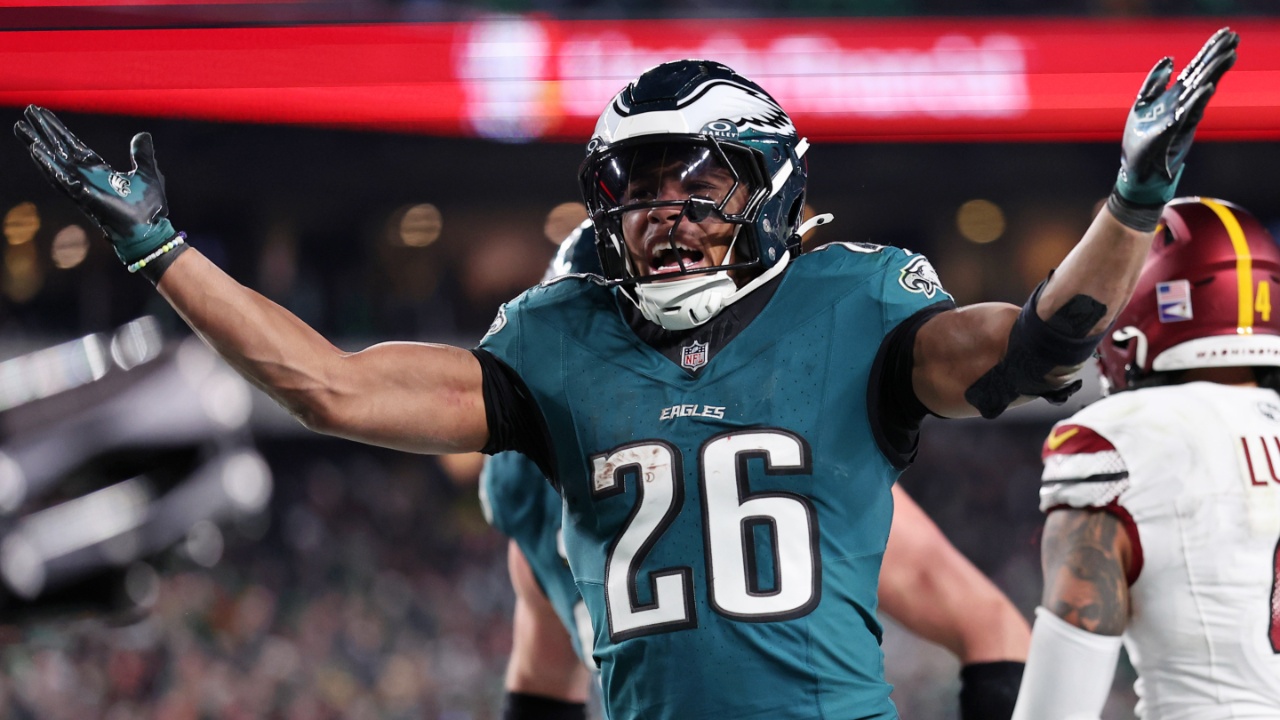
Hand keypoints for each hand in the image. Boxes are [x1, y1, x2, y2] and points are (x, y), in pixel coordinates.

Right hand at [14, 105, 178, 268]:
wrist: (151, 229)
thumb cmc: (149, 206)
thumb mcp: (147, 172)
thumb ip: (142, 153)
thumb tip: (142, 134)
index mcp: (99, 171)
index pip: (74, 146)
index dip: (59, 130)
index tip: (43, 114)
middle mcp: (86, 177)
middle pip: (60, 150)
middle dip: (43, 131)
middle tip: (28, 111)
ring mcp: (82, 187)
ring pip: (54, 162)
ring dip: (38, 145)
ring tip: (22, 128)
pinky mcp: (83, 197)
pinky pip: (61, 179)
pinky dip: (48, 165)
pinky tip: (36, 151)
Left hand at [1112, 28, 1238, 216]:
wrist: (1136, 173)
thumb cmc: (1139, 143)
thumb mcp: (1142, 106)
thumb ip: (1154, 83)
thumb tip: (1170, 59)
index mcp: (1174, 97)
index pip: (1195, 69)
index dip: (1208, 51)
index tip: (1225, 33)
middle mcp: (1182, 105)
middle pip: (1203, 75)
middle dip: (1216, 56)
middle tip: (1233, 37)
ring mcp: (1181, 119)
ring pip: (1200, 92)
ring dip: (1213, 73)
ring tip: (1229, 54)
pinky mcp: (1176, 134)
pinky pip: (1188, 115)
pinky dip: (1197, 101)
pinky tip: (1206, 87)